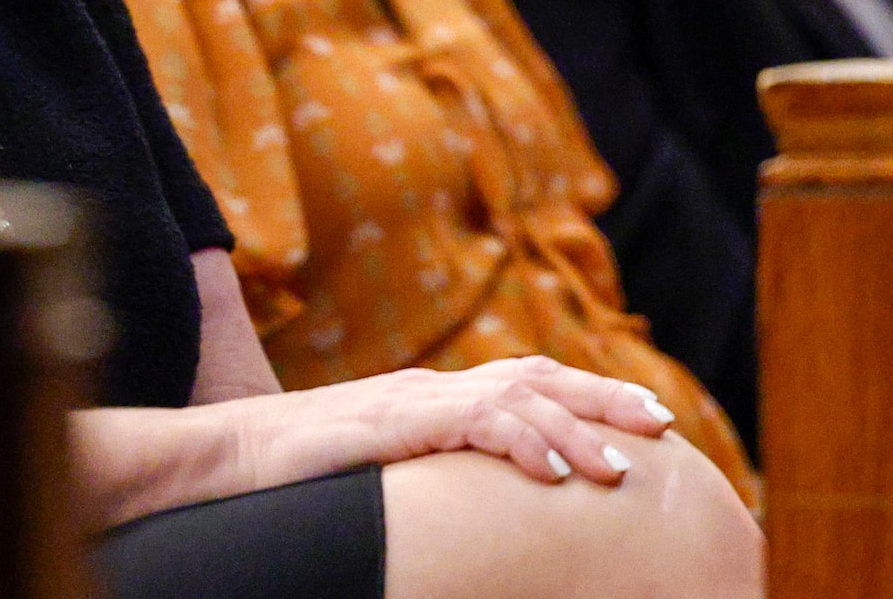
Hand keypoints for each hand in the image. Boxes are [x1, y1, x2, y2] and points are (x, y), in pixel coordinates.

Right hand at [229, 357, 678, 492]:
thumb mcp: (386, 476)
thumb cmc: (301, 478)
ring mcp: (414, 401)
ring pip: (517, 398)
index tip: (644, 419)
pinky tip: (555, 476)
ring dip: (576, 431)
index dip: (588, 395)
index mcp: (435, 398)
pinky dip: (522, 444)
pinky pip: (472, 424)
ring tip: (619, 470)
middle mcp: (433, 389)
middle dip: (604, 397)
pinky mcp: (394, 423)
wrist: (231, 460)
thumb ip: (435, 474)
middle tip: (661, 425)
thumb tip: (483, 514)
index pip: (528, 381)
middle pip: (538, 376)